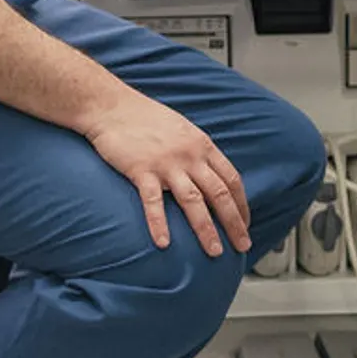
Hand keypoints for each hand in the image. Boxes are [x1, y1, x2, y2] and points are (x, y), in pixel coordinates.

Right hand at [81, 91, 252, 255]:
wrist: (111, 105)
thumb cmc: (144, 117)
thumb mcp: (181, 129)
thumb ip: (196, 151)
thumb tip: (208, 173)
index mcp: (202, 145)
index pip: (231, 179)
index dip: (241, 204)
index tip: (245, 223)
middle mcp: (189, 155)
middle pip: (219, 194)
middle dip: (233, 223)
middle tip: (242, 246)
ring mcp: (166, 163)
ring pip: (193, 201)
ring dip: (206, 229)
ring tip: (214, 252)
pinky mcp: (141, 170)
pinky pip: (153, 202)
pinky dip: (159, 224)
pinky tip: (164, 243)